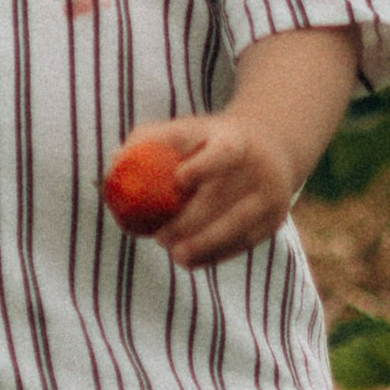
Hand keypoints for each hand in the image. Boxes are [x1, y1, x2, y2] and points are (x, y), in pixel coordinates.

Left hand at [121, 108, 300, 268]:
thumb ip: (151, 140)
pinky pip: (243, 243)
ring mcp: (271, 197)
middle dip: (191, 223)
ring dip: (204, 246)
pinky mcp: (273, 221)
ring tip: (174, 254)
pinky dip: (216, 255)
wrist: (272, 145)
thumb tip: (116, 162)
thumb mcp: (188, 129)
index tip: (178, 181)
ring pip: (236, 228)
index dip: (203, 167)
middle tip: (161, 238)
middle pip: (225, 200)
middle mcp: (259, 168)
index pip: (224, 153)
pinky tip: (191, 260)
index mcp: (236, 139)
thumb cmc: (211, 139)